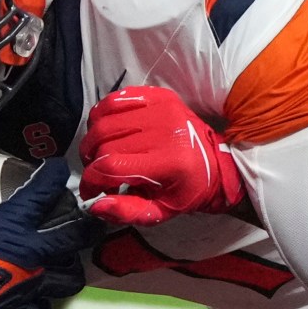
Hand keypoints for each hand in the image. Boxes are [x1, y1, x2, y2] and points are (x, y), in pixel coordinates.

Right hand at [0, 159, 91, 308]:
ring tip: (67, 262)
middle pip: (75, 237)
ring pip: (70, 279)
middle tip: (95, 219)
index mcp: (11, 222)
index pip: (46, 190)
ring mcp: (26, 286)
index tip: (57, 169)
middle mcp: (28, 254)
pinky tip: (40, 303)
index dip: (55, 175)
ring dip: (70, 269)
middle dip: (89, 225)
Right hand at [78, 86, 246, 228]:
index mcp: (167, 162)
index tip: (90, 191)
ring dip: (93, 140)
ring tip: (100, 155)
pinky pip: (115, 99)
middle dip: (92, 163)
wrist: (217, 162)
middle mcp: (163, 131)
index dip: (91, 180)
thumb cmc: (187, 190)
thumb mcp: (161, 211)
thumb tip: (94, 206)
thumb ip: (127, 212)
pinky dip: (102, 116)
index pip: (111, 165)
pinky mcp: (158, 96)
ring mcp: (161, 108)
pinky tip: (107, 132)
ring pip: (104, 120)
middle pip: (104, 143)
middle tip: (99, 175)